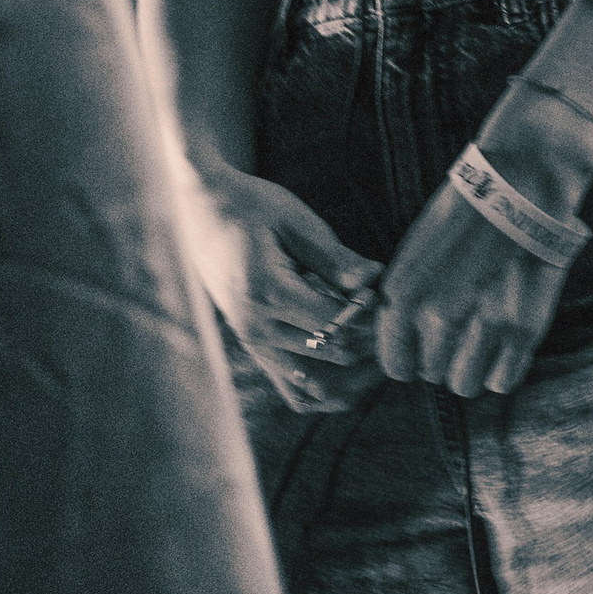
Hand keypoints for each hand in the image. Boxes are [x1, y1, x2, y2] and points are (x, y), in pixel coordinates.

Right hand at [176, 160, 381, 411]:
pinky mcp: (252, 347)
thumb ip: (335, 257)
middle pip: (332, 354)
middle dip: (368, 339)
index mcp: (266, 294)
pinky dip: (327, 380)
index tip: (388, 291)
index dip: (371, 313)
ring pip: (316, 380)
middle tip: (390, 315)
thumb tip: (374, 280)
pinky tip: (350, 353)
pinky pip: (293, 386)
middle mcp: (254, 328)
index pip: (336, 323)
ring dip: (351, 364)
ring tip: (374, 334)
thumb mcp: (296, 222)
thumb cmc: (253, 207)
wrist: (203, 212)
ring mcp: (250, 342)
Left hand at [378, 89, 592, 397]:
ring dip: (472, 368)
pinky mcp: (522, 328)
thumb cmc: (467, 213)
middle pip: (432, 374)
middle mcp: (436, 316)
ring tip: (484, 340)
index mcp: (402, 295)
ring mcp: (480, 325)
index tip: (426, 346)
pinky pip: (503, 381)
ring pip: (464, 384)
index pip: (396, 364)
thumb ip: (409, 301)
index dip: (412, 358)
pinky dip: (503, 371)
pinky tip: (506, 347)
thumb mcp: (417, 253)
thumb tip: (408, 343)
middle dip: (444, 358)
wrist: (521, 180)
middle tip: (463, 332)